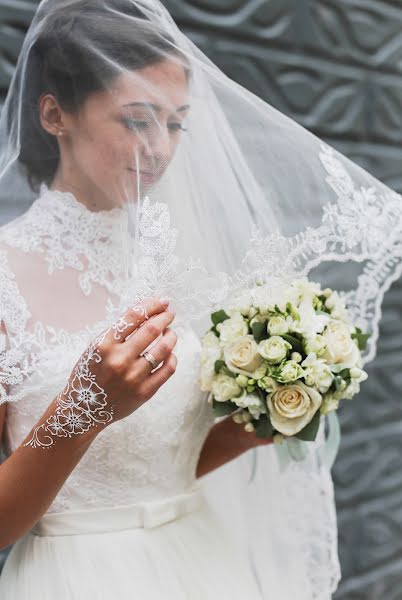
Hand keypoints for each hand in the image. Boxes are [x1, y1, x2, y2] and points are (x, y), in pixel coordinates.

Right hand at [78, 297, 177, 423]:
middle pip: (152, 329)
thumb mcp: (96, 347)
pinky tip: (168, 353)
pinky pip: (168, 369)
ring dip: (171, 335)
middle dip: (165, 316)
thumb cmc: (91, 372)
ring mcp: (133, 377)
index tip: (163, 301)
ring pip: (164, 348)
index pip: (134, 316)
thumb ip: (118, 331)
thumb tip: (147, 311)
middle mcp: (119, 360)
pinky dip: (172, 357)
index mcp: (104, 345)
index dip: (152, 305)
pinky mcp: (144, 392)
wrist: (83, 409)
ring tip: (170, 332)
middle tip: (170, 312)